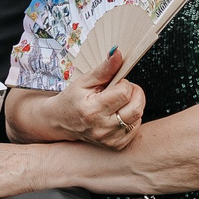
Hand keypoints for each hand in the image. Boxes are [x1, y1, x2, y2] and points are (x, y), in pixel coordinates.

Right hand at [15, 50, 143, 148]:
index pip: (124, 93)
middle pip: (136, 108)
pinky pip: (135, 128)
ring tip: (119, 102)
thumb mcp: (84, 81)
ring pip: (138, 118)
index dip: (124, 84)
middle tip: (124, 90)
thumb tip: (118, 53)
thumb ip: (104, 68)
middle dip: (135, 94)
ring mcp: (109, 140)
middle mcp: (101, 128)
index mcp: (92, 110)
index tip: (117, 83)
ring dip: (134, 105)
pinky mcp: (116, 146)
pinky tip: (119, 114)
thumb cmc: (72, 100)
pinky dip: (132, 118)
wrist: (61, 122)